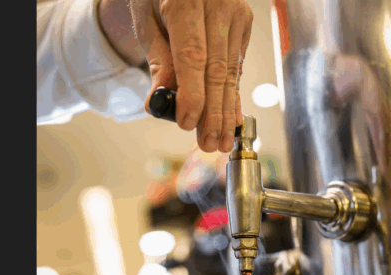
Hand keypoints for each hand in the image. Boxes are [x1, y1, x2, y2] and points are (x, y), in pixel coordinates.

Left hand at [130, 0, 253, 152]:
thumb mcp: (145, 18)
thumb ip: (158, 57)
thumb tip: (160, 100)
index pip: (193, 56)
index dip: (192, 94)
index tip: (187, 124)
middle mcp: (218, 4)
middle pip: (217, 70)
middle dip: (213, 113)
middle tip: (209, 144)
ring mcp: (236, 12)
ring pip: (230, 72)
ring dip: (226, 111)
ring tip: (220, 141)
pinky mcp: (245, 21)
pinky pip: (236, 65)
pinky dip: (232, 94)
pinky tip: (230, 119)